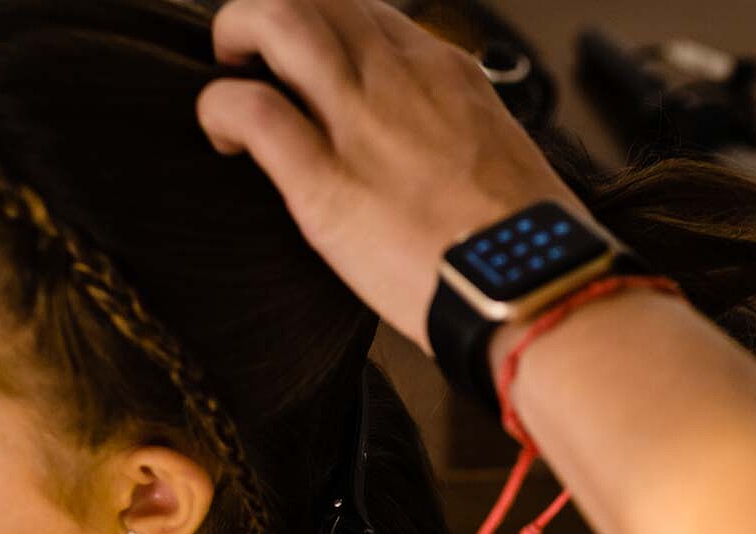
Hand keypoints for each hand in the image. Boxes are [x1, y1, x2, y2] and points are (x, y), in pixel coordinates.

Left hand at [195, 0, 582, 349]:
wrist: (535, 284)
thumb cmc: (531, 241)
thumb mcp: (501, 155)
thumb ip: (457, 135)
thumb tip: (438, 157)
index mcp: (447, 72)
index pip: (369, 14)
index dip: (327, 29)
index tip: (310, 63)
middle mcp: (400, 78)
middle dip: (269, 15)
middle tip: (252, 55)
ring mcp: (361, 122)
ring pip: (277, 20)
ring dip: (238, 34)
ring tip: (230, 74)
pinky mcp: (325, 183)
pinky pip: (250, 110)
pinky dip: (220, 110)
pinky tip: (223, 138)